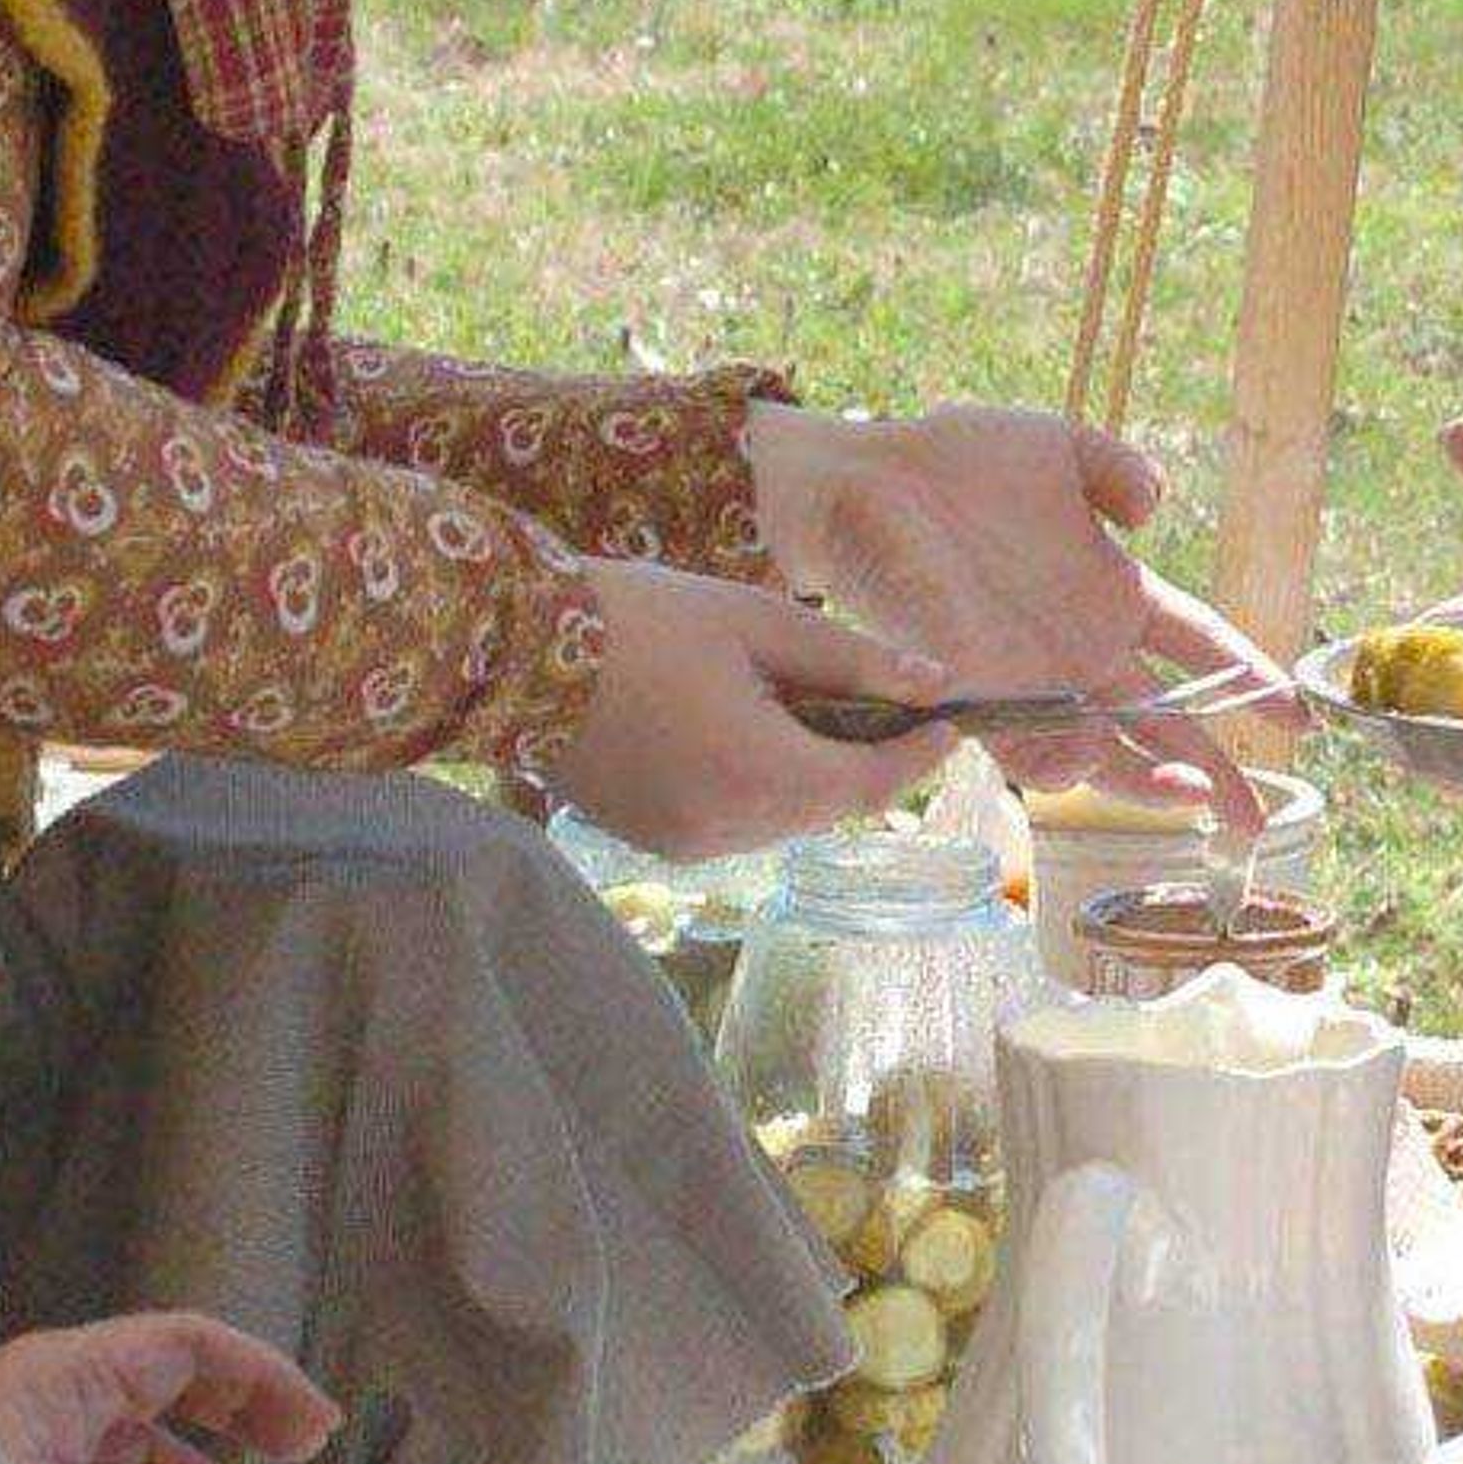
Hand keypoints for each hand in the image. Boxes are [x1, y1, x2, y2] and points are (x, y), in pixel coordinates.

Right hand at [558, 560, 959, 856]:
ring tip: (799, 703)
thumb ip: (853, 660)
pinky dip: (758, 783)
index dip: (919, 755)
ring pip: (784, 817)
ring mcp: (686, 845)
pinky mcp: (653, 841)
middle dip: (860, 757)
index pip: (873, 784)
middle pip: (830, 804)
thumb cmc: (641, 619)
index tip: (950, 722)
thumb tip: (933, 684)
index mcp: (763, 775)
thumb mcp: (760, 623)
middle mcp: (729, 830)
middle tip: (881, 701)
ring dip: (807, 771)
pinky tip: (742, 727)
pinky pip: (736, 821)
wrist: (512, 646)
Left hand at [744, 401, 1284, 830]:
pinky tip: (1092, 766)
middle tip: (1256, 821)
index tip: (1298, 716)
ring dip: (1144, 780)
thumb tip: (1151, 505)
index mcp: (1113, 592)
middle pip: (1165, 722)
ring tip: (1189, 799)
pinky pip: (1024, 745)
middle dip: (1212, 772)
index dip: (1250, 676)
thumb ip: (1116, 468)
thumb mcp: (1060, 446)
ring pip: (1102, 751)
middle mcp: (1079, 648)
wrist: (864, 479)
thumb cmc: (958, 460)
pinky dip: (1059, 761)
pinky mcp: (975, 693)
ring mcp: (1030, 678)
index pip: (1200, 643)